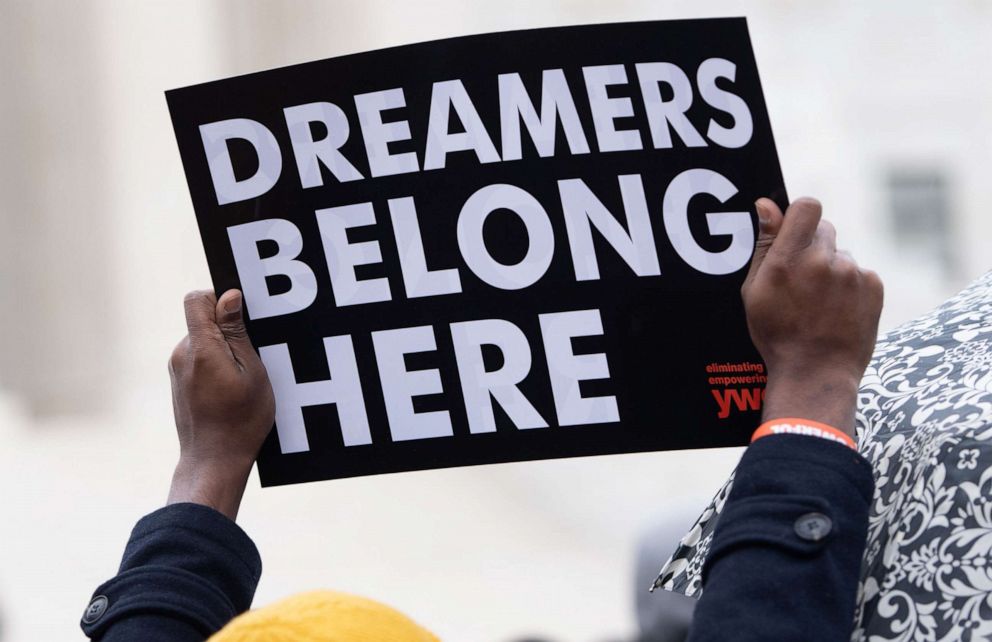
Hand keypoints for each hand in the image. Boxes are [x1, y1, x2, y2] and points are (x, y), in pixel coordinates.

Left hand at [166, 289, 274, 519]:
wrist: (214, 461)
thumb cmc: (241, 421)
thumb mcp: (252, 372)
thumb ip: (237, 333)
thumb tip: (229, 296)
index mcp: (200, 348)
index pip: (197, 299)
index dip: (220, 298)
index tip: (242, 316)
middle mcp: (182, 355)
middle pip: (203, 320)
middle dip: (229, 329)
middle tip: (253, 356)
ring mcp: (177, 369)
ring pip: (203, 340)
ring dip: (225, 350)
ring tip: (244, 378)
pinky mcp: (180, 382)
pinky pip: (200, 358)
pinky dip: (217, 365)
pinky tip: (233, 389)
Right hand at [742, 198, 882, 436]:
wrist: (816, 373)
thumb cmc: (777, 335)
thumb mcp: (755, 292)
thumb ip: (764, 245)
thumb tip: (766, 204)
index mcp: (788, 260)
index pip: (807, 207)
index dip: (800, 216)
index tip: (793, 233)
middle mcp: (823, 261)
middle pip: (824, 230)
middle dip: (813, 248)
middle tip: (802, 280)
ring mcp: (852, 273)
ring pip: (840, 255)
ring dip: (831, 270)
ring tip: (820, 304)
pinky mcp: (873, 285)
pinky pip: (859, 273)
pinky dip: (849, 287)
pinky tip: (837, 311)